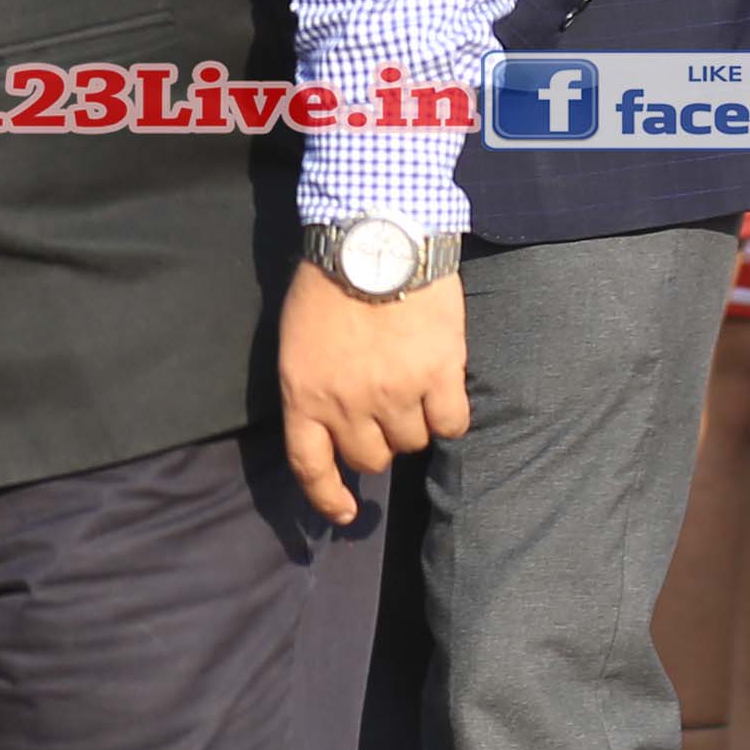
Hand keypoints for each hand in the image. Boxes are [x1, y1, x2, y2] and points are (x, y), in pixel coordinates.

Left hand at [275, 260, 466, 527]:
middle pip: (371, 459)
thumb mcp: (297, 337)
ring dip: (414, 422)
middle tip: (385, 408)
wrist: (374, 235)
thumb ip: (311, 383)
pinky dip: (450, 413)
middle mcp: (347, 404)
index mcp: (302, 393)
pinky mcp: (440, 376)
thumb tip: (331, 420)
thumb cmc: (329, 279)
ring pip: (413, 442)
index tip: (345, 513)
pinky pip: (452, 424)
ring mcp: (395, 393)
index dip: (328, 497)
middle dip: (378, 442)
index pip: (311, 466)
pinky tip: (445, 388)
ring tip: (413, 381)